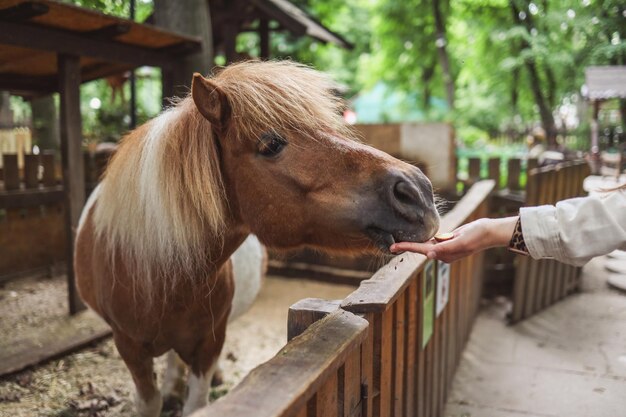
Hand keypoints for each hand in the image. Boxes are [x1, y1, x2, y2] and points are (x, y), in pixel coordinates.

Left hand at [390, 216, 517, 262]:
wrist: (488, 232)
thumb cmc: (476, 236)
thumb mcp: (461, 241)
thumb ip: (445, 248)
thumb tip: (429, 255)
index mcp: (444, 253)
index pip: (421, 250)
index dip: (406, 248)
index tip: (392, 247)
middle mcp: (443, 252)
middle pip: (420, 249)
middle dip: (406, 247)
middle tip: (391, 245)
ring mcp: (445, 247)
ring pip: (425, 245)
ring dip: (413, 243)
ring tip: (399, 241)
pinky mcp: (448, 241)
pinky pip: (432, 241)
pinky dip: (423, 240)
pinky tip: (416, 237)